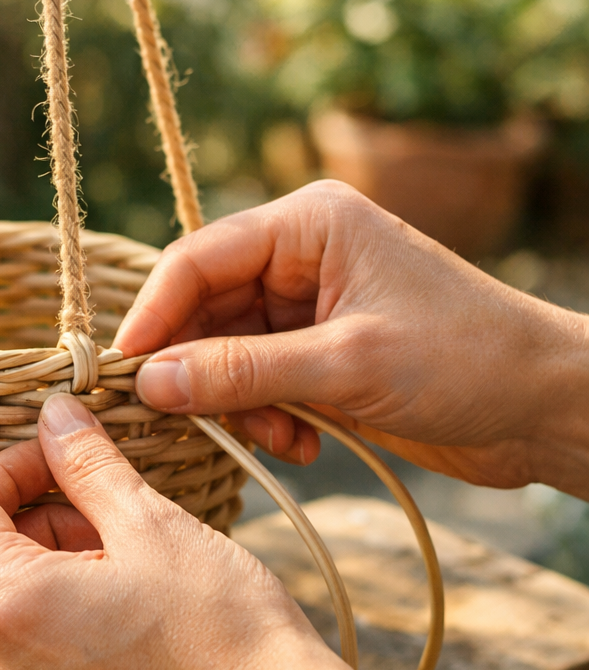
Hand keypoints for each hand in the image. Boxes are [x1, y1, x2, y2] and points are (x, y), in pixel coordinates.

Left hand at [0, 393, 357, 669]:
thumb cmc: (221, 623)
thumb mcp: (149, 521)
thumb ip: (85, 464)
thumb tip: (54, 416)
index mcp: (10, 607)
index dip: (3, 468)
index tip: (54, 457)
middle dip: (12, 527)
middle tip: (83, 510)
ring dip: (32, 578)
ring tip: (112, 560)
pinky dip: (52, 632)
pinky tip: (121, 617)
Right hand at [114, 181, 588, 498]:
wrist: (545, 408)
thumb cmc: (466, 360)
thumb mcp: (345, 364)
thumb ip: (242, 371)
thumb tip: (151, 382)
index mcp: (308, 226)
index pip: (197, 259)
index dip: (154, 315)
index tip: (124, 371)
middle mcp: (300, 259)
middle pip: (205, 310)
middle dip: (198, 370)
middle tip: (186, 420)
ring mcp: (309, 309)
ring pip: (227, 353)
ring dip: (237, 403)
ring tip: (276, 437)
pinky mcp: (318, 354)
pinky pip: (258, 382)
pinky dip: (266, 416)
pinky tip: (302, 443)